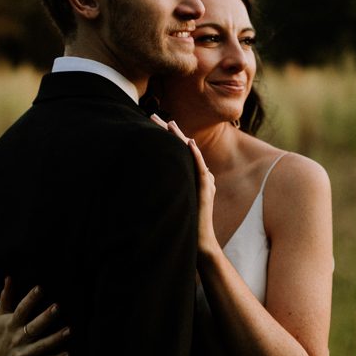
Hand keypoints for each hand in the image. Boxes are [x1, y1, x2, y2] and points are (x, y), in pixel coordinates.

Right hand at [0, 276, 71, 355]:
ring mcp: (24, 353)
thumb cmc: (2, 334)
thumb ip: (6, 297)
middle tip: (57, 307)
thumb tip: (8, 277)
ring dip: (55, 339)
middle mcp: (17, 339)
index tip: (40, 288)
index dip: (29, 299)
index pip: (20, 310)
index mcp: (10, 325)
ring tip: (69, 330)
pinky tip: (68, 354)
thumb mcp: (0, 316)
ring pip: (41, 346)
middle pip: (32, 328)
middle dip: (45, 318)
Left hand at [153, 115, 221, 257]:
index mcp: (190, 175)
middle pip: (181, 147)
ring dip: (180, 137)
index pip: (175, 151)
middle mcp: (198, 173)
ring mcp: (204, 180)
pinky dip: (195, 155)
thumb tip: (156, 179)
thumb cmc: (186, 223)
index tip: (149, 124)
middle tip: (152, 115)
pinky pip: (200, 168)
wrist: (200, 240)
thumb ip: (172, 188)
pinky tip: (189, 143)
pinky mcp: (206, 188)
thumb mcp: (175, 201)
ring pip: (190, 153)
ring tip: (169, 123)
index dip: (163, 137)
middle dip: (166, 130)